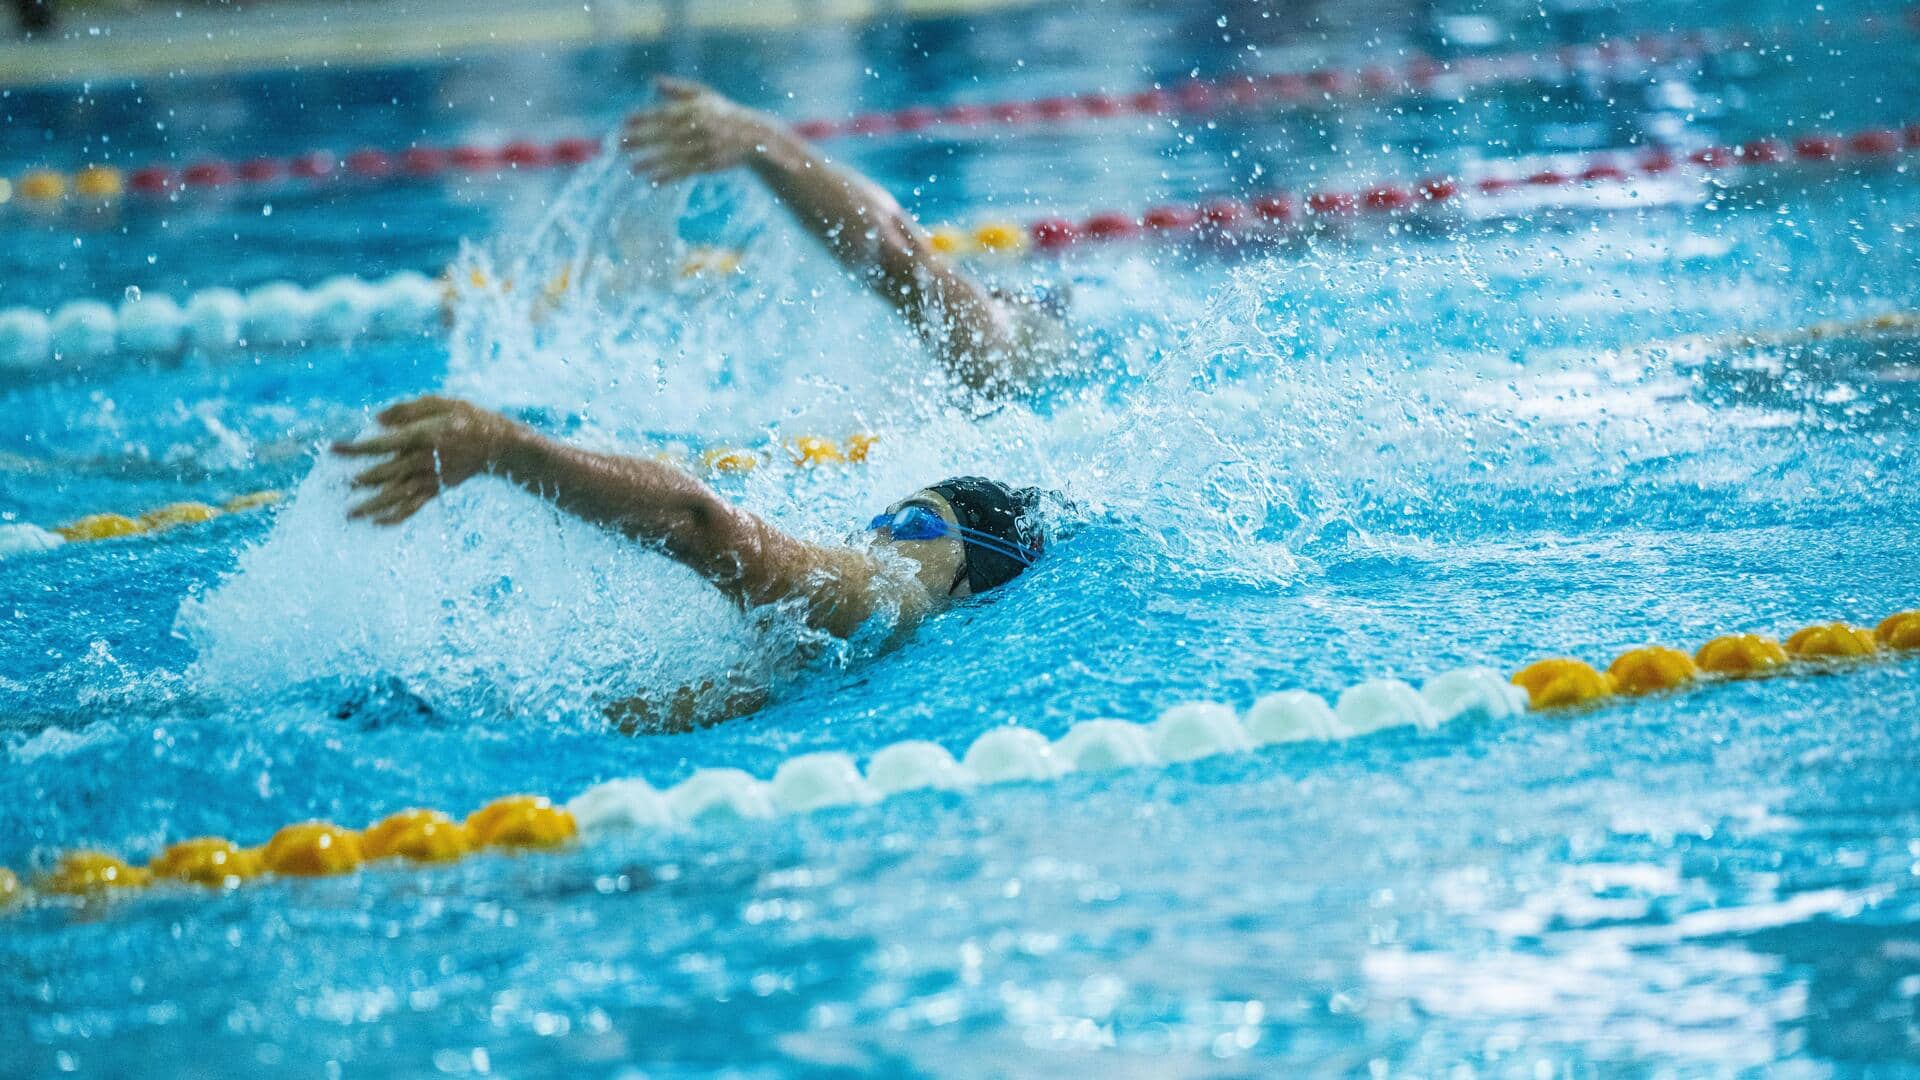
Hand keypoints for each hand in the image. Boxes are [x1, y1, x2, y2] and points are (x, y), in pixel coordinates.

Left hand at [331, 396, 524, 524]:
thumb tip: (376, 420)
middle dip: (359, 480)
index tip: (332, 449)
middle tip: (336, 485)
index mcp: (422, 437)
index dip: (355, 448)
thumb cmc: (466, 418)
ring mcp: (431, 478)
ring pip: (397, 496)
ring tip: (349, 515)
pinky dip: (396, 517)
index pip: (381, 444)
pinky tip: (378, 523)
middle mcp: (423, 460)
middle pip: (386, 474)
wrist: (497, 445)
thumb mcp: (439, 403)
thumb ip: (406, 410)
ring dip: (371, 506)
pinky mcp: (436, 489)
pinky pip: (414, 507)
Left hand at [620, 76, 779, 183]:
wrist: (754, 136)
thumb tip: (653, 81)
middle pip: (664, 134)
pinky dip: (668, 176)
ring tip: (632, 166)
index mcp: (694, 109)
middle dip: (641, 139)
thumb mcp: (704, 95)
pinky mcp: (708, 164)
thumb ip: (678, 88)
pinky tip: (652, 180)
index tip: (625, 121)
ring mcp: (703, 147)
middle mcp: (697, 128)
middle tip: (620, 144)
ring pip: (673, 155)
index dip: (644, 117)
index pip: (664, 113)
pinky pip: (685, 171)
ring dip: (651, 161)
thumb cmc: (723, 112)